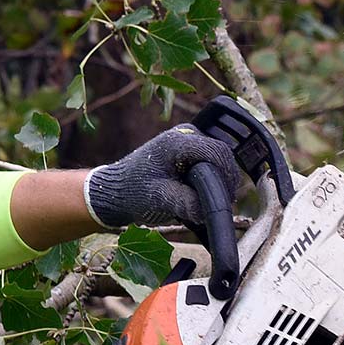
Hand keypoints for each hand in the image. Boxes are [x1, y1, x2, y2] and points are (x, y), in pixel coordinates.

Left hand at [84, 124, 244, 231]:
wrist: (116, 190)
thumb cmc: (133, 193)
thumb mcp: (160, 200)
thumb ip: (186, 204)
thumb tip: (208, 210)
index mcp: (176, 142)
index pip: (216, 152)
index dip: (226, 176)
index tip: (227, 198)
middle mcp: (183, 134)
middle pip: (220, 152)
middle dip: (225, 178)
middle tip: (223, 202)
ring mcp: (186, 138)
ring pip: (218, 155)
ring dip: (220, 176)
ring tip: (215, 199)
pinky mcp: (187, 146)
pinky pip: (210, 157)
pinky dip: (213, 174)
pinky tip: (208, 191)